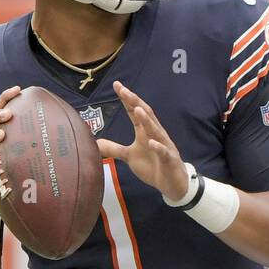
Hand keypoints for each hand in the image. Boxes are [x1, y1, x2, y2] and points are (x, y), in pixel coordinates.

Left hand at [96, 81, 188, 200]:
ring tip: (137, 109)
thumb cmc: (153, 166)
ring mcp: (164, 146)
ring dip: (147, 120)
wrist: (173, 183)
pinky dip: (158, 147)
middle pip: (146, 115)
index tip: (117, 85)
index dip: (127, 99)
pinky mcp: (169, 159)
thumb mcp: (130, 157)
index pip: (135, 112)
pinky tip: (151, 142)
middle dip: (135, 102)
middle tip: (124, 90)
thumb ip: (115, 149)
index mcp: (145, 132)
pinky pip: (164, 152)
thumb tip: (95, 143)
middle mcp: (155, 135)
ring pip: (155, 130)